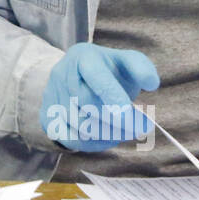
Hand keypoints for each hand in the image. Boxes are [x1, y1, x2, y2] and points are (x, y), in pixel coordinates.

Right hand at [40, 44, 159, 151]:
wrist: (78, 77)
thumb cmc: (109, 72)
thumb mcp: (126, 62)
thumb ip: (141, 68)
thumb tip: (151, 83)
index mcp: (83, 56)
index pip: (95, 76)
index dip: (112, 95)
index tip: (130, 112)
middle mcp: (62, 73)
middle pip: (88, 104)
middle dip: (119, 120)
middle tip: (141, 126)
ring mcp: (51, 96)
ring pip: (80, 125)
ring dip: (108, 133)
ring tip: (125, 130)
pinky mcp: (47, 116)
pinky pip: (70, 139)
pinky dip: (93, 143)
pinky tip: (108, 138)